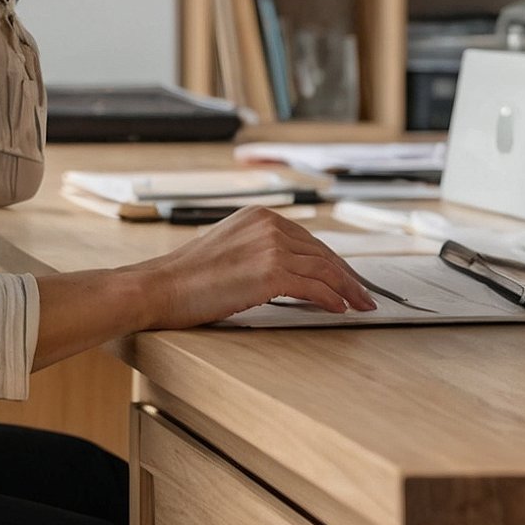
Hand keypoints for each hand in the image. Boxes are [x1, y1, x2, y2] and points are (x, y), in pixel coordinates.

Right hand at [134, 207, 377, 328]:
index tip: (346, 276)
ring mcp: (270, 246)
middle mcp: (267, 224)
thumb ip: (258, 249)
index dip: (332, 261)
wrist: (161, 287)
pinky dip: (332, 300)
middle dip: (347, 275)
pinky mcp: (271, 272)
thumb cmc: (186, 277)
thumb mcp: (228, 248)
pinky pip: (316, 288)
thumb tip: (289, 272)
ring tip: (361, 304)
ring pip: (325, 269)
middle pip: (322, 252)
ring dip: (348, 289)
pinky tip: (340, 309)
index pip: (308, 239)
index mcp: (258, 216)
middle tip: (364, 293)